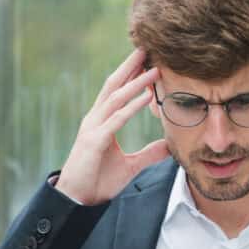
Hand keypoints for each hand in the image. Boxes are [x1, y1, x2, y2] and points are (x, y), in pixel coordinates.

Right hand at [55, 48, 169, 204]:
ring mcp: (93, 129)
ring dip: (136, 83)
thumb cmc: (99, 181)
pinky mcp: (94, 142)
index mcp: (101, 122)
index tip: (147, 60)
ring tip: (154, 70)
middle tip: (146, 48)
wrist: (79, 199)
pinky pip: (116, 120)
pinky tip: (147, 97)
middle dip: (129, 67)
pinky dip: (132, 107)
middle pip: (113, 86)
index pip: (117, 91)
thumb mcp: (131, 166)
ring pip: (116, 99)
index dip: (130, 75)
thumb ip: (149, 154)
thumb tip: (169, 147)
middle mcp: (95, 119)